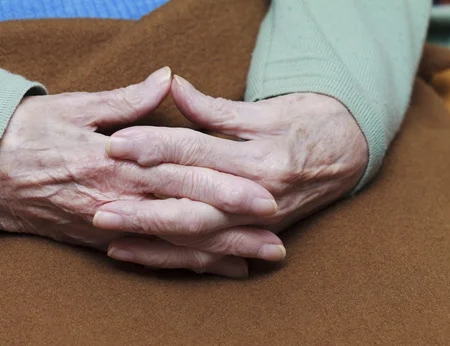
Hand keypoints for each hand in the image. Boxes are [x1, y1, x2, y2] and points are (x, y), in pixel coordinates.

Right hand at [0, 68, 284, 277]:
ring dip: (215, 254)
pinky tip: (208, 270)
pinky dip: (180, 266)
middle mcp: (118, 198)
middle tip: (275, 240)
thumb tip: (168, 79)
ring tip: (255, 262)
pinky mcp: (98, 238)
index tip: (262, 197)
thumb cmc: (31, 132)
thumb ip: (128, 101)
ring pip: (171, 244)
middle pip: (186, 218)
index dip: (225, 189)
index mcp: (119, 161)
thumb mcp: (77, 106)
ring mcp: (109, 223)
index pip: (183, 177)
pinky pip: (145, 256)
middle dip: (233, 231)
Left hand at [101, 75, 367, 262]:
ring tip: (111, 239)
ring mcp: (255, 222)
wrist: (348, 152)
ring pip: (197, 237)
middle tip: (101, 206)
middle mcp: (256, 196)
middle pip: (192, 205)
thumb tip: (172, 86)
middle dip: (144, 208)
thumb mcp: (265, 111)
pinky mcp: (253, 235)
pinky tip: (140, 255)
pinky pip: (210, 253)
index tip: (117, 144)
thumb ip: (215, 107)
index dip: (155, 147)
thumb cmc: (306, 123)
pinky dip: (175, 257)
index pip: (197, 153)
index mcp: (258, 158)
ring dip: (153, 240)